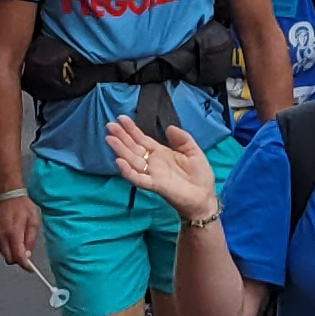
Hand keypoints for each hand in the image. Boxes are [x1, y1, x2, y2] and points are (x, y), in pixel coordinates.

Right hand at [0, 187, 40, 272]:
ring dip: (13, 255)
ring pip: (4, 254)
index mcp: (14, 233)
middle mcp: (3, 236)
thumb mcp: (33, 222)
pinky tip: (15, 242)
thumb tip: (27, 254)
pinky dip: (8, 249)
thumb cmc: (22, 205)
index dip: (24, 265)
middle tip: (27, 257)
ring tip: (22, 246)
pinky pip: (1, 247)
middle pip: (9, 258)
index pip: (18, 256)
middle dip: (18, 260)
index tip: (30, 268)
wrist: (9, 195)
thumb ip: (30, 240)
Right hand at [102, 115, 220, 221]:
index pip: (142, 139)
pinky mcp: (155, 185)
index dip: (132, 129)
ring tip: (110, 139)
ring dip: (120, 150)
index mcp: (160, 153)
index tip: (121, 118)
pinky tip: (119, 161)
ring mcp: (152, 173)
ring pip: (132, 160)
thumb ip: (182, 139)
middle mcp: (152, 162)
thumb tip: (169, 127)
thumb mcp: (193, 151)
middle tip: (109, 125)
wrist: (205, 197)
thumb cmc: (199, 175)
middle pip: (133, 148)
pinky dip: (128, 171)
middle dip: (121, 137)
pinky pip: (138, 178)